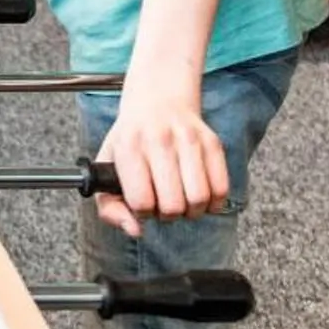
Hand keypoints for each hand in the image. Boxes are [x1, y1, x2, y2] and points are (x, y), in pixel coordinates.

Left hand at [91, 76, 230, 237]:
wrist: (158, 98)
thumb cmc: (131, 138)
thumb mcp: (106, 166)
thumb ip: (109, 206)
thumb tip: (135, 230)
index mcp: (129, 147)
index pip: (142, 202)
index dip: (142, 212)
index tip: (143, 202)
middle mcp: (159, 141)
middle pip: (173, 206)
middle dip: (168, 214)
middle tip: (163, 201)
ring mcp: (189, 140)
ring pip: (199, 200)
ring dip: (191, 210)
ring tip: (181, 198)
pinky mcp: (212, 142)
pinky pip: (221, 189)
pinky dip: (213, 202)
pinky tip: (199, 193)